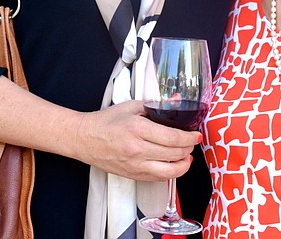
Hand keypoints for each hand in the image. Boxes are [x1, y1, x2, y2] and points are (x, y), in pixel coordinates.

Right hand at [73, 100, 198, 181]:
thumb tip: (177, 102)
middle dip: (189, 148)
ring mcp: (135, 165)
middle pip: (175, 154)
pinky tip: (174, 164)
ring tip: (186, 156)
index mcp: (137, 128)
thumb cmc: (106, 121)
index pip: (173, 137)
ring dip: (184, 164)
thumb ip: (155, 105)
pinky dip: (171, 172)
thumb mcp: (131, 106)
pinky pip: (159, 178)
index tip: (195, 135)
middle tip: (191, 142)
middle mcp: (137, 149)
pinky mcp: (133, 175)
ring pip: (170, 171)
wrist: (85, 138)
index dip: (189, 137)